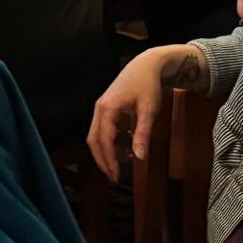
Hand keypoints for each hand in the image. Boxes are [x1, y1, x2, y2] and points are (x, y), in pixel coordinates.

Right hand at [87, 46, 178, 181]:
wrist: (146, 65)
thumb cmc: (148, 85)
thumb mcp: (149, 110)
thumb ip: (142, 134)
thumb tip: (139, 158)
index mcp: (108, 109)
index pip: (104, 141)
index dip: (109, 160)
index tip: (117, 176)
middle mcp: (99, 109)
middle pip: (93, 139)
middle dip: (101, 159)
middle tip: (113, 176)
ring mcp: (100, 107)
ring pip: (95, 135)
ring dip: (103, 152)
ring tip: (115, 167)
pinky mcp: (105, 107)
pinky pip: (101, 128)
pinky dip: (107, 142)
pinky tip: (120, 150)